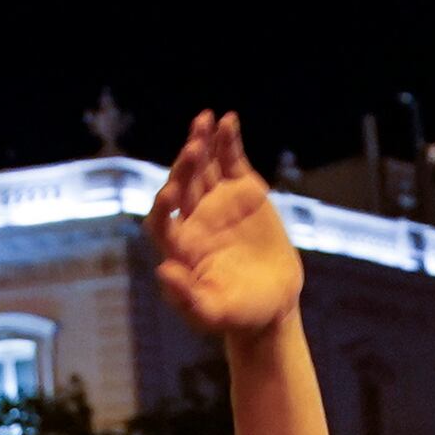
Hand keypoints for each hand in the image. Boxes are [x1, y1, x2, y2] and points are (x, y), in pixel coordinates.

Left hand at [147, 111, 301, 339]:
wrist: (274, 301)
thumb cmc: (240, 314)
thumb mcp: (214, 314)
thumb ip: (187, 298)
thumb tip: (162, 270)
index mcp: (179, 246)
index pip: (161, 220)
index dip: (163, 205)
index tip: (171, 195)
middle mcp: (193, 219)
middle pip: (182, 185)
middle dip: (184, 167)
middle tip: (193, 149)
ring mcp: (216, 201)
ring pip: (203, 166)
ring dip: (201, 143)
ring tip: (204, 121)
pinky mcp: (242, 190)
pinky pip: (231, 161)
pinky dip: (228, 141)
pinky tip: (228, 120)